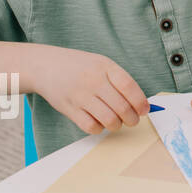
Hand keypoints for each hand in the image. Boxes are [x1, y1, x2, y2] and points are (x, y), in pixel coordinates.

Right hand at [32, 45, 147, 133]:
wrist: (46, 66)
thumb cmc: (80, 67)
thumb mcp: (102, 64)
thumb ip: (120, 80)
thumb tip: (140, 103)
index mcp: (105, 67)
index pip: (129, 86)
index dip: (140, 101)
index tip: (145, 110)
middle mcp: (93, 81)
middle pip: (121, 106)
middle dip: (132, 118)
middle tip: (133, 120)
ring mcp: (80, 96)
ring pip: (108, 119)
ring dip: (117, 125)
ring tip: (117, 122)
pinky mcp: (69, 109)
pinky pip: (90, 126)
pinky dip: (100, 128)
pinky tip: (100, 123)